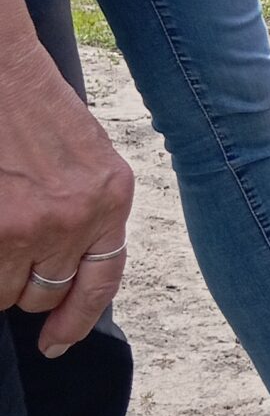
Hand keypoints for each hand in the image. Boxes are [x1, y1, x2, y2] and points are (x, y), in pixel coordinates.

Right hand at [0, 23, 133, 359]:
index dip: (77, 320)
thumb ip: (87, 212)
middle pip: (45, 292)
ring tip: (1, 222)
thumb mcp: (88, 158)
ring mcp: (32, 225)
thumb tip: (65, 267)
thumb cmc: (38, 109)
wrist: (5, 72)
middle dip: (24, 282)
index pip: (103, 281)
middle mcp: (78, 218)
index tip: (56, 343)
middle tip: (10, 247)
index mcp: (112, 198)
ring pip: (5, 289)